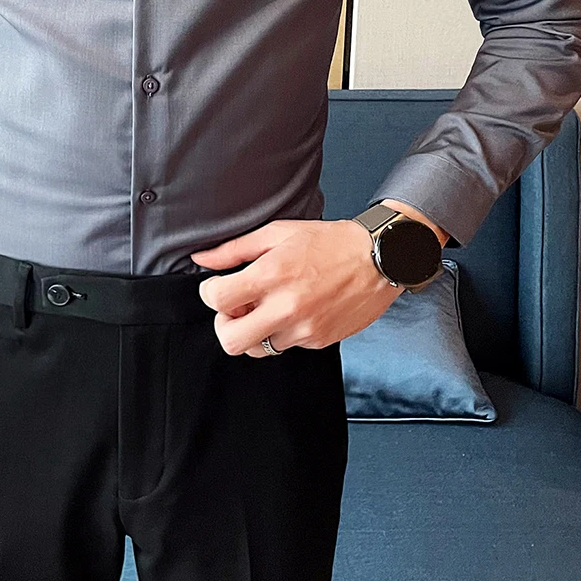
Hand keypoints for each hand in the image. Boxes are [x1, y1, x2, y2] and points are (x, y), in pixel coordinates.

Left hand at [191, 217, 403, 357]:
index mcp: (272, 274)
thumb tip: (201, 258)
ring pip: (257, 348)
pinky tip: (294, 309)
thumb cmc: (329, 241)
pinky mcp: (318, 341)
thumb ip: (235, 249)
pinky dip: (282, 331)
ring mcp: (303, 328)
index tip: (217, 287)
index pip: (217, 300)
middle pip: (230, 340)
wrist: (380, 259)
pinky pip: (285, 346)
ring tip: (268, 307)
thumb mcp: (278, 233)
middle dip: (225, 324)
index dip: (209, 292)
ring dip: (255, 330)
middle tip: (235, 308)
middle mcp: (285, 307)